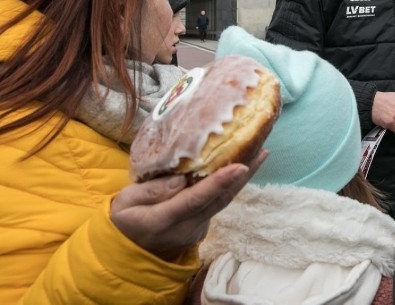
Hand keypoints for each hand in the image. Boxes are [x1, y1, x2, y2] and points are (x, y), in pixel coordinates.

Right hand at [111, 150, 266, 260]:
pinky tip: (240, 167)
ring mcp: (197, 229)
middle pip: (219, 199)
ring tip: (259, 154)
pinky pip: (218, 204)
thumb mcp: (125, 202)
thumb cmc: (124, 220)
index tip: (241, 166)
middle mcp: (186, 228)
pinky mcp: (202, 226)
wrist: (127, 252)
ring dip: (242, 179)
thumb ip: (151, 191)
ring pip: (223, 202)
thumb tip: (180, 179)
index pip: (195, 199)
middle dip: (243, 175)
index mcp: (163, 220)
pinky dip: (230, 185)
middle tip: (261, 150)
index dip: (219, 183)